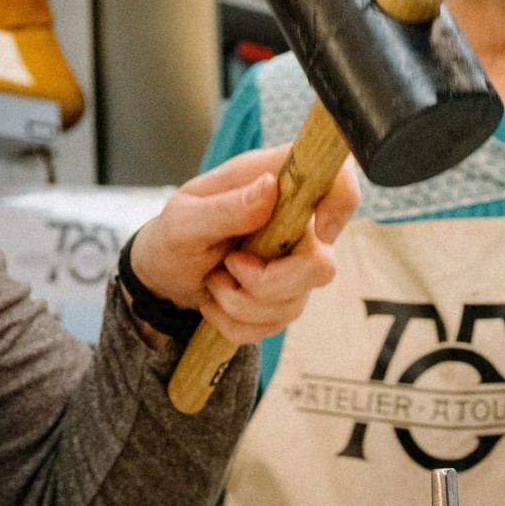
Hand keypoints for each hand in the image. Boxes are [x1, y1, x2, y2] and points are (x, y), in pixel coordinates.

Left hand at [126, 143, 359, 345]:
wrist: (164, 275)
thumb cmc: (173, 236)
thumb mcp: (184, 221)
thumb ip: (226, 207)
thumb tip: (270, 187)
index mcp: (276, 183)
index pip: (337, 180)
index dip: (340, 203)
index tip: (314, 231)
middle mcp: (296, 223)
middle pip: (321, 265)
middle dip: (267, 282)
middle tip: (229, 267)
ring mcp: (295, 263)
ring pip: (296, 302)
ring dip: (241, 303)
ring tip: (215, 281)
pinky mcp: (286, 297)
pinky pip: (275, 325)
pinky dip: (237, 322)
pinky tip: (217, 302)